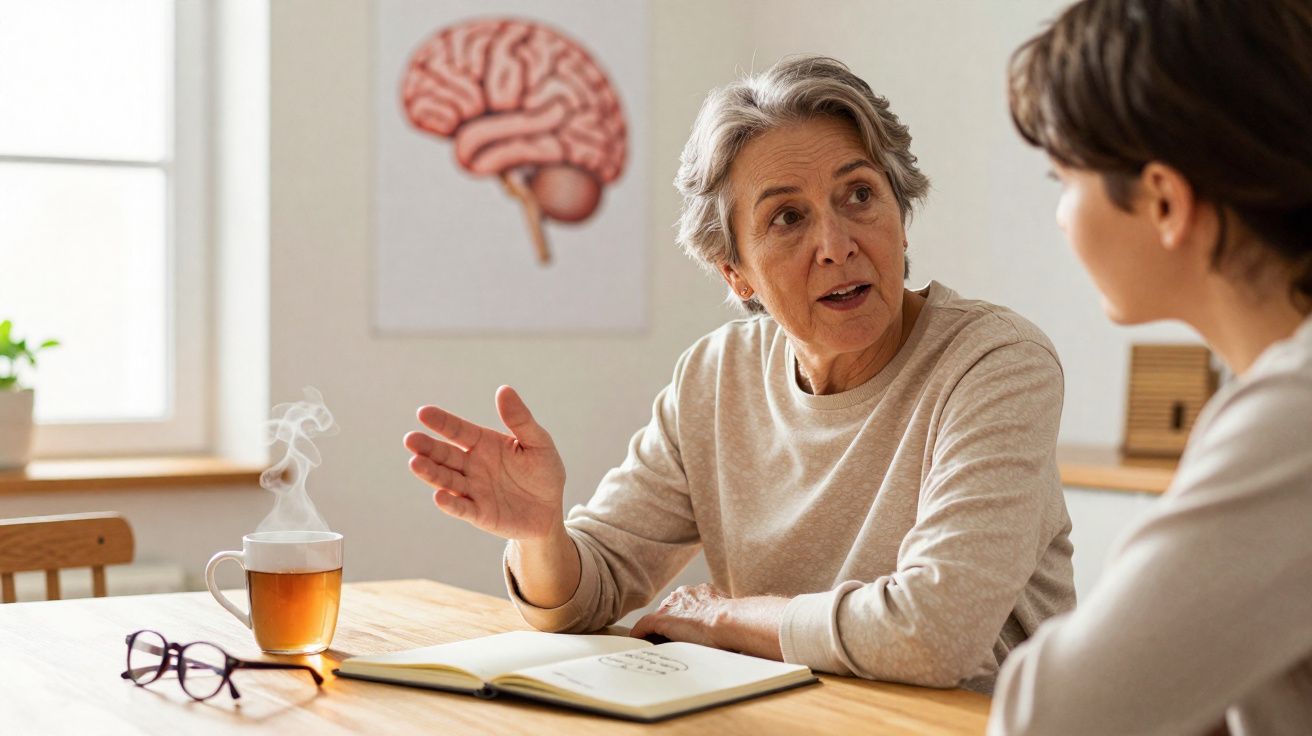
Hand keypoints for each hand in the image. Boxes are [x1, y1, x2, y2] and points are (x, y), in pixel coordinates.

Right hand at [404, 385, 565, 540]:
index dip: (441, 422)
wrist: (550, 509)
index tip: (423, 413)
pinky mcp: (479, 514)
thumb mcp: (538, 442)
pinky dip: (450, 503)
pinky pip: (462, 507)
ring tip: (415, 463)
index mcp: (484, 444)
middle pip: (445, 455)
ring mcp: (473, 490)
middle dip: (427, 448)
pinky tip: (439, 496)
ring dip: (431, 473)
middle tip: (411, 439)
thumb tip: (504, 389)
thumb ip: (520, 419)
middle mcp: (472, 466)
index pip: (458, 431)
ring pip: (447, 480)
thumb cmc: (543, 472)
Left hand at [631, 584, 788, 659]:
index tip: (685, 628)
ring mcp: (671, 606)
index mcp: (701, 592)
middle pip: (670, 609)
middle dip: (668, 624)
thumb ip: (728, 618)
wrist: (730, 620)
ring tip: (651, 644)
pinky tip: (636, 644)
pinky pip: (643, 627)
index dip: (684, 618)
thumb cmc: (737, 622)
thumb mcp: (732, 616)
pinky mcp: (661, 619)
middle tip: (666, 640)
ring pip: (657, 619)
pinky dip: (639, 635)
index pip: (687, 604)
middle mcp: (684, 594)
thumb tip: (741, 630)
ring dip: (654, 631)